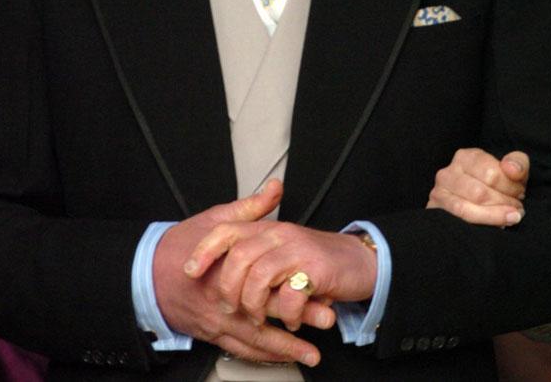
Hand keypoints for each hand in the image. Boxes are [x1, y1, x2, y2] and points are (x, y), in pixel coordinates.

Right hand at [152, 181, 330, 366]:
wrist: (145, 274)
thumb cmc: (180, 246)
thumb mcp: (215, 220)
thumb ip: (250, 208)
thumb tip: (275, 189)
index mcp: (229, 273)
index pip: (271, 285)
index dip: (300, 290)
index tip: (326, 290)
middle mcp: (224, 303)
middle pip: (268, 316)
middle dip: (300, 320)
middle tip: (328, 320)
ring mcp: (217, 323)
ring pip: (255, 341)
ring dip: (285, 348)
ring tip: (312, 352)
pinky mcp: (211, 334)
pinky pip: (239, 350)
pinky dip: (261, 356)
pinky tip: (281, 358)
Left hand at [185, 194, 378, 330]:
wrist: (360, 262)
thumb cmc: (317, 260)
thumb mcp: (282, 248)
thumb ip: (253, 247)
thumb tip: (218, 258)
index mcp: (268, 229)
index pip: (226, 231)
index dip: (204, 251)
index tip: (189, 272)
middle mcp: (281, 234)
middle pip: (238, 257)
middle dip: (229, 289)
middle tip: (232, 308)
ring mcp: (298, 250)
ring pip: (259, 277)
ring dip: (255, 305)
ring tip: (259, 318)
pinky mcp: (316, 269)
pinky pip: (290, 296)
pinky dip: (288, 315)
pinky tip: (292, 321)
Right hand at [427, 147, 528, 226]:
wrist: (479, 201)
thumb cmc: (497, 184)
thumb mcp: (511, 169)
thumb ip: (518, 163)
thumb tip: (511, 169)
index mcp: (465, 157)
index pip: (491, 173)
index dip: (510, 187)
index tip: (520, 193)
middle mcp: (447, 173)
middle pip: (479, 193)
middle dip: (503, 203)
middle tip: (518, 209)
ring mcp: (438, 194)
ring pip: (467, 209)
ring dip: (494, 216)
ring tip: (511, 218)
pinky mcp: (436, 213)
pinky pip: (458, 222)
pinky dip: (482, 225)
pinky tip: (497, 225)